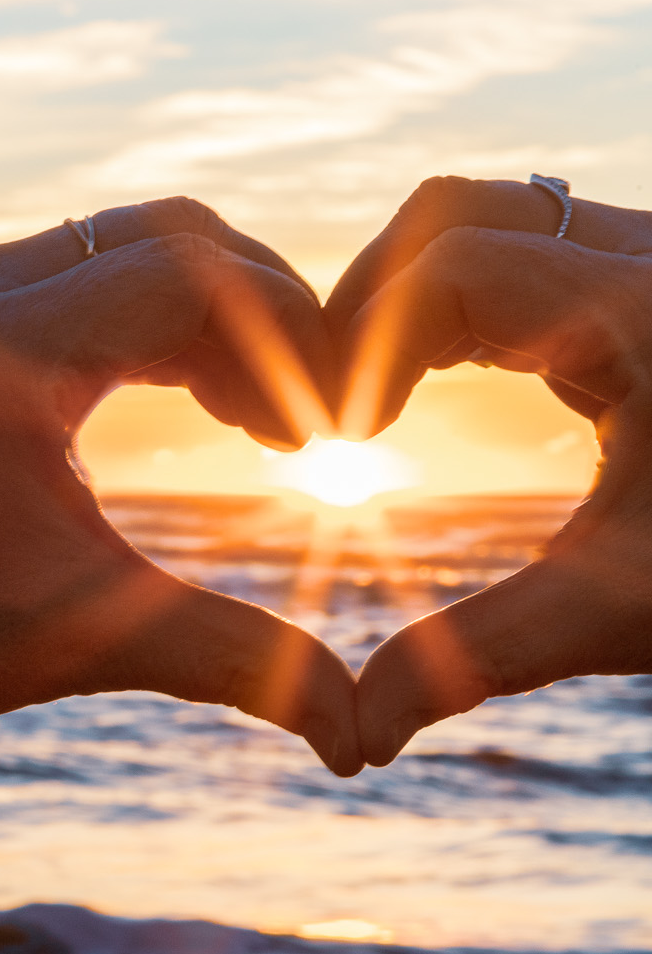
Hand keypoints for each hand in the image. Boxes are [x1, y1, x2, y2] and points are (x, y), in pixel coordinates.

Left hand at [0, 198, 361, 822]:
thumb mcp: (91, 637)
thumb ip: (242, 661)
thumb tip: (363, 739)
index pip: (191, 276)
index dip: (292, 338)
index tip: (334, 430)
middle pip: (168, 239)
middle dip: (264, 317)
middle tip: (314, 422)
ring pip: (125, 248)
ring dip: (212, 317)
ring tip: (268, 424)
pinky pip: (77, 275)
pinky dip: (153, 320)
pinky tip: (203, 402)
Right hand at [326, 176, 651, 765]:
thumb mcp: (624, 611)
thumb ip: (479, 655)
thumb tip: (356, 738)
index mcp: (644, 312)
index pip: (447, 271)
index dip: (362, 348)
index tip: (335, 442)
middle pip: (454, 214)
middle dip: (368, 300)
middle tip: (333, 407)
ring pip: (494, 225)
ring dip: (413, 302)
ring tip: (372, 402)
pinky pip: (532, 261)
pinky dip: (464, 312)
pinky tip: (437, 394)